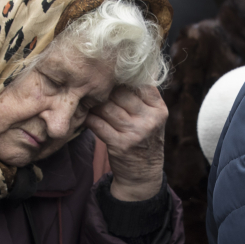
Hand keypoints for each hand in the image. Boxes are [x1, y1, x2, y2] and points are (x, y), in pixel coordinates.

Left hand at [85, 85, 166, 201]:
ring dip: (93, 103)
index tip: (108, 76)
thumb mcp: (153, 118)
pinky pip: (97, 123)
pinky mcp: (119, 145)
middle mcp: (150, 120)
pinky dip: (88, 118)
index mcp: (159, 109)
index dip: (121, 78)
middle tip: (92, 87)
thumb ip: (143, 97)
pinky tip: (85, 115)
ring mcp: (135, 133)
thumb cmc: (144, 140)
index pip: (138, 83)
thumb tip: (124, 68)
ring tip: (86, 99)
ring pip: (106, 106)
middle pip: (120, 93)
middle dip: (104, 90)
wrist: (143, 175)